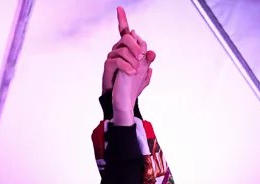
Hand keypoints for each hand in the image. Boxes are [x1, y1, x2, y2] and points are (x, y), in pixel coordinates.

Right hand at [102, 7, 155, 125]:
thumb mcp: (143, 73)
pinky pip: (118, 61)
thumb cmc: (131, 84)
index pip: (124, 31)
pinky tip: (132, 73)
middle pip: (126, 38)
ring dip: (133, 60)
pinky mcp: (108, 66)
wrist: (122, 98)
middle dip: (136, 46)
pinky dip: (127, 66)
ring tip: (137, 71)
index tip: (119, 8)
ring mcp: (111, 57)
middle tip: (143, 58)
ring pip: (123, 49)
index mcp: (126, 48)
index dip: (122, 19)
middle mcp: (117, 49)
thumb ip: (147, 62)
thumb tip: (151, 53)